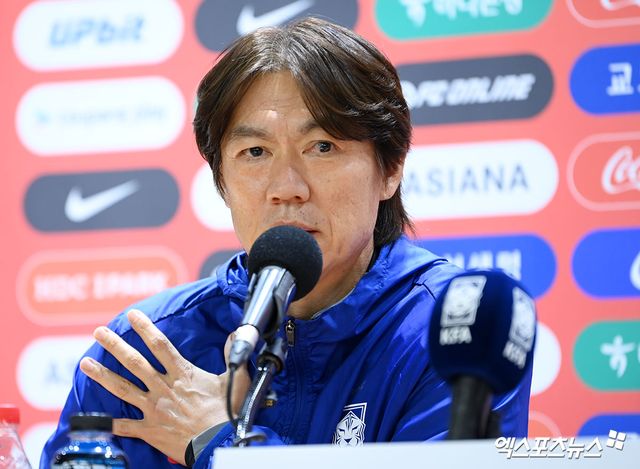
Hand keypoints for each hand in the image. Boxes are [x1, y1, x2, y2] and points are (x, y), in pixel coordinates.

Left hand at [79, 309, 249, 464]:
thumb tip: (234, 334)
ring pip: (123, 388)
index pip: (160, 345)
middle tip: (98, 332)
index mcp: (182, 374)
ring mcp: (154, 408)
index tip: (132, 315)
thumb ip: (231, 355)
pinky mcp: (149, 429)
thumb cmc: (227, 412)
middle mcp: (163, 388)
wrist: (218, 443)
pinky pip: (126, 425)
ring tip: (85, 363)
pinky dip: (110, 423)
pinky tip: (94, 418)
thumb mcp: (235, 379)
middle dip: (115, 345)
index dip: (145, 328)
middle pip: (135, 363)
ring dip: (103, 375)